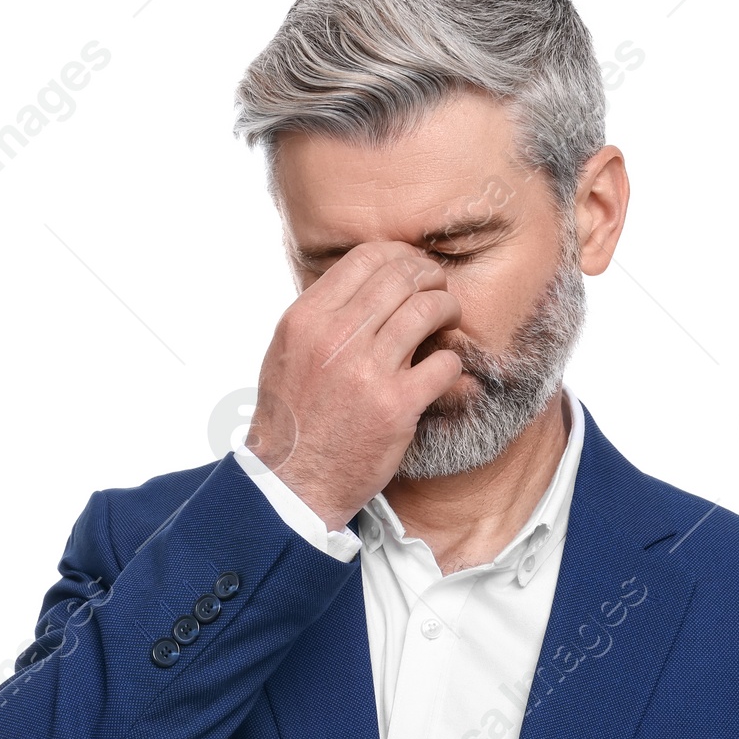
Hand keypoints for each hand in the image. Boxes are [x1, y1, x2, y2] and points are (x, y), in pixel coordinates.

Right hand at [247, 240, 464, 530]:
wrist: (293, 481)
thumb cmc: (292, 419)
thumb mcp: (287, 353)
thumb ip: (320, 316)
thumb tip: (363, 285)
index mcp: (306, 319)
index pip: (366, 258)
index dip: (402, 257)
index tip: (414, 270)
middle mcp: (335, 337)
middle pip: (401, 278)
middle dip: (431, 278)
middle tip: (440, 291)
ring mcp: (368, 371)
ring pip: (426, 311)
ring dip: (447, 309)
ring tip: (449, 319)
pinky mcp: (397, 406)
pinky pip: (444, 364)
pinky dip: (452, 362)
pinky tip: (444, 370)